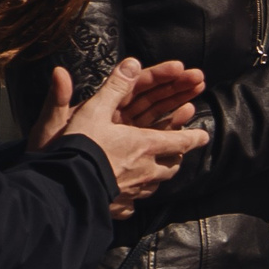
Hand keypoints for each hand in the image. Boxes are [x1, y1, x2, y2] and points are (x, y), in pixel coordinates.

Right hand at [51, 58, 210, 215]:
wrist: (63, 186)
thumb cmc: (79, 146)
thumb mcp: (94, 111)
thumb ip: (114, 87)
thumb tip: (134, 62)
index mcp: (146, 145)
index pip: (181, 141)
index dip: (194, 137)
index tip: (204, 136)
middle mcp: (147, 170)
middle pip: (172, 165)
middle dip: (176, 157)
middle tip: (177, 152)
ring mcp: (135, 191)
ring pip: (157, 184)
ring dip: (159, 176)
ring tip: (157, 171)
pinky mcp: (119, 207)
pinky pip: (134, 204)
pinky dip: (136, 198)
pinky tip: (131, 198)